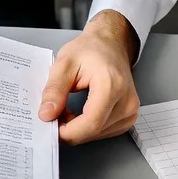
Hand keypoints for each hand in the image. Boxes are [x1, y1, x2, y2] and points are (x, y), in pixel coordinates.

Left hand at [38, 10, 139, 144]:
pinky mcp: (128, 117)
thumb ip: (54, 90)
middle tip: (54, 113)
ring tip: (67, 109)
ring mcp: (130, 111)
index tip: (50, 126)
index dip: (68, 131)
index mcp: (111, 85)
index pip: (91, 123)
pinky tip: (80, 113)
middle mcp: (126, 101)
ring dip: (78, 128)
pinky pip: (105, 132)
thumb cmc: (90, 49)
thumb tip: (46, 115)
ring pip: (98, 134)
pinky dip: (88, 127)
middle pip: (94, 131)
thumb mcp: (64, 64)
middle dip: (70, 128)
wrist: (110, 44)